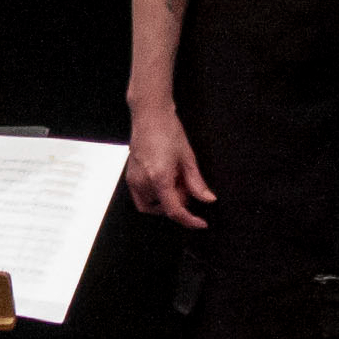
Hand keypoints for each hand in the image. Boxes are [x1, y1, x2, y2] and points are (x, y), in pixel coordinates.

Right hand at [126, 104, 214, 228]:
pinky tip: (164, 179)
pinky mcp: (130, 177)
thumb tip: (207, 199)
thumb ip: (197, 183)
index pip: (174, 211)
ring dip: (166, 200)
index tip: (200, 223)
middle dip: (178, 202)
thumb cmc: (168, 131)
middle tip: (186, 184)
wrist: (149, 116)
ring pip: (151, 206)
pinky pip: (142, 198)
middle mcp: (142, 183)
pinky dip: (155, 196)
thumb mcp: (187, 158)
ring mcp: (133, 180)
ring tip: (175, 179)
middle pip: (163, 209)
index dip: (189, 220)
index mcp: (159, 179)